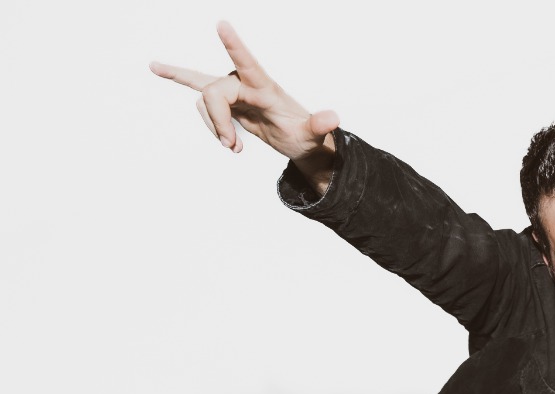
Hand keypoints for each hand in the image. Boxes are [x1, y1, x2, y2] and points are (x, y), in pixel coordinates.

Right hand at [150, 21, 340, 183]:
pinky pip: (197, 96)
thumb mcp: (313, 137)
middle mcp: (244, 82)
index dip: (234, 45)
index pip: (247, 63)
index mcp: (264, 87)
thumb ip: (320, 127)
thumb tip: (334, 118)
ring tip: (234, 148)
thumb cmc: (304, 135)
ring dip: (215, 128)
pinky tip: (158, 71)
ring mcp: (231, 89)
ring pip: (204, 102)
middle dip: (218, 122)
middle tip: (232, 148)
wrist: (297, 140)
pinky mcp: (224, 99)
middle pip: (212, 93)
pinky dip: (189, 96)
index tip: (222, 24)